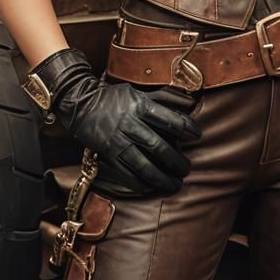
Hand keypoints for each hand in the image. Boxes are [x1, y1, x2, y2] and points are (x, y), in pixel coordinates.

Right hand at [33, 48, 201, 194]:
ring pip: (143, 165)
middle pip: (158, 146)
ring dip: (161, 178)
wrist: (81, 104)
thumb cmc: (116, 98)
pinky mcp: (108, 155)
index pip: (169, 119)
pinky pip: (126, 174)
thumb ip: (166, 97)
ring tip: (175, 184)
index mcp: (140, 106)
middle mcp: (130, 124)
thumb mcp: (140, 91)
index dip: (186, 128)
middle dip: (176, 161)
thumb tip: (191, 102)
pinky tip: (151, 188)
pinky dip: (140, 184)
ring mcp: (118, 141)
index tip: (197, 135)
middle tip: (187, 168)